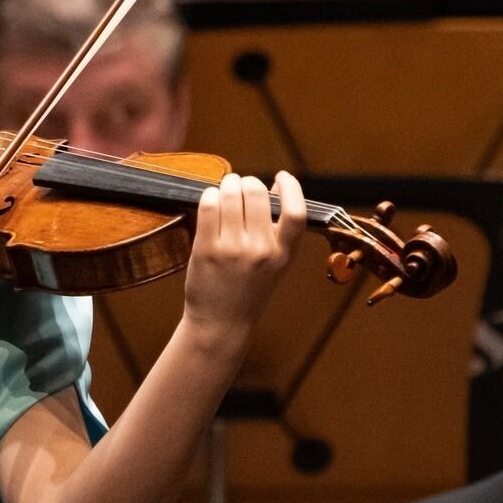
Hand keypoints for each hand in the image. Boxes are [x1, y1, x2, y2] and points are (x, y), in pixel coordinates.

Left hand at [182, 171, 306, 344]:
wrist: (220, 324)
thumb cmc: (246, 291)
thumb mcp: (275, 264)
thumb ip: (277, 232)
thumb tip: (273, 188)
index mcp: (283, 254)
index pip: (296, 211)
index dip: (290, 187)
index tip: (281, 177)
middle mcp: (260, 250)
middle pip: (256, 192)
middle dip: (246, 182)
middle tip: (240, 187)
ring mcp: (232, 249)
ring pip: (230, 194)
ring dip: (226, 185)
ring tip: (224, 191)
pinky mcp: (206, 250)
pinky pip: (209, 206)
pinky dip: (209, 196)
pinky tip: (211, 201)